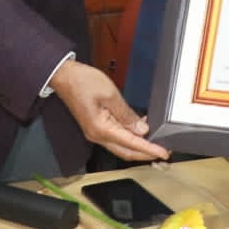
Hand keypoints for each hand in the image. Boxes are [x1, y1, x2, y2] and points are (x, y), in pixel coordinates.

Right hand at [49, 61, 170, 161]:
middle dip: (145, 152)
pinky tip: (139, 127)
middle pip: (126, 151)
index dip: (149, 149)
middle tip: (163, 150)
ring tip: (154, 139)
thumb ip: (126, 114)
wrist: (64, 76)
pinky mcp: (96, 126)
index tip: (163, 152)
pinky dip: (129, 136)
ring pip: (121, 145)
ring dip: (138, 145)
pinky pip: (115, 136)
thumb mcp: (110, 94)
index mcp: (101, 129)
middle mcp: (97, 135)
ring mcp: (96, 132)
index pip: (131, 144)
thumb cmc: (83, 82)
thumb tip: (141, 130)